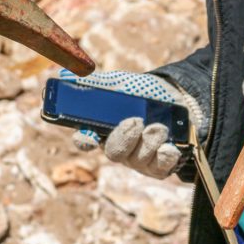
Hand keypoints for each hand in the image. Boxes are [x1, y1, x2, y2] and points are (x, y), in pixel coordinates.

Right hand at [60, 70, 202, 178]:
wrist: (176, 100)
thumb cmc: (141, 93)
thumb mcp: (119, 83)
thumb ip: (95, 83)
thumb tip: (66, 75)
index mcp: (101, 129)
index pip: (85, 139)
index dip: (84, 140)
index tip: (90, 137)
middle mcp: (117, 147)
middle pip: (113, 152)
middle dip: (125, 138)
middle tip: (136, 121)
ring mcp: (137, 159)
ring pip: (138, 159)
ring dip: (150, 141)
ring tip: (160, 126)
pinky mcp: (158, 167)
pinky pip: (159, 167)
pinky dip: (164, 156)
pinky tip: (169, 146)